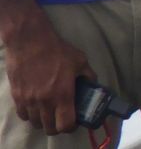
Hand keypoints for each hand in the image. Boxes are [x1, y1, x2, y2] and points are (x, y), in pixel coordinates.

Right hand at [0, 0, 93, 135]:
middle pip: (50, 128)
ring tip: (49, 112)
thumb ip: (88, 75)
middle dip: (58, 126)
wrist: (30, 42)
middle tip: (62, 118)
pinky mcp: (17, 96)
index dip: (71, 127)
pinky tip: (36, 107)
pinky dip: (30, 115)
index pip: (65, 124)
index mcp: (62, 94)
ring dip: (44, 121)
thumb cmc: (57, 51)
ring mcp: (28, 100)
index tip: (74, 122)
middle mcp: (44, 101)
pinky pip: (23, 115)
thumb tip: (93, 84)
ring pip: (35, 123)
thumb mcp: (80, 61)